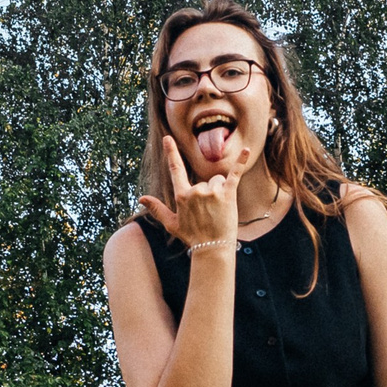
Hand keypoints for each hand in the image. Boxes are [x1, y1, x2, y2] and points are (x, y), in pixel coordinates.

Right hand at [139, 134, 254, 249]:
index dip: (171, 153)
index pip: (175, 169)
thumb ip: (157, 208)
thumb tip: (142, 198)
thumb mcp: (171, 223)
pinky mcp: (228, 194)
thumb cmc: (192, 236)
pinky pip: (235, 174)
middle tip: (210, 212)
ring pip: (218, 181)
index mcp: (182, 195)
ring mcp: (212, 192)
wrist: (212, 247)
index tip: (168, 138)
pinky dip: (240, 161)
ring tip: (219, 209)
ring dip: (220, 191)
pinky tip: (245, 149)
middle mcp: (196, 191)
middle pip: (204, 180)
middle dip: (208, 192)